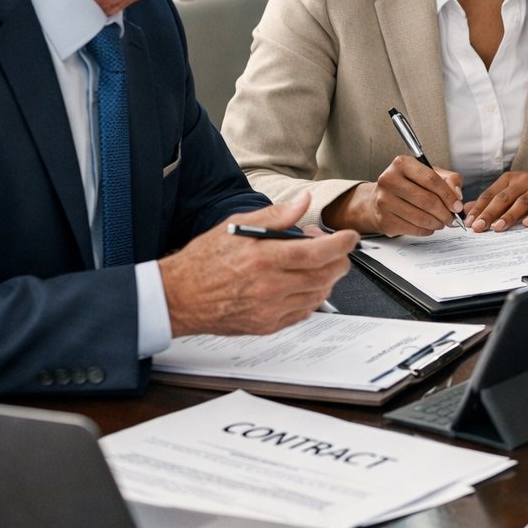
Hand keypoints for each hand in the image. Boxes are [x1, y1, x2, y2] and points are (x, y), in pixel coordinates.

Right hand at [160, 194, 359, 337]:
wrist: (177, 297)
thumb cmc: (202, 261)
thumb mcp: (236, 227)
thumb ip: (276, 216)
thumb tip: (303, 202)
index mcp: (263, 258)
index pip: (318, 252)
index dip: (341, 244)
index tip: (350, 237)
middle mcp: (270, 286)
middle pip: (325, 275)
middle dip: (339, 260)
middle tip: (333, 250)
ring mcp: (269, 309)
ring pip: (319, 295)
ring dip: (326, 278)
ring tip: (313, 265)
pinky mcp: (267, 325)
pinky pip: (303, 312)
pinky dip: (310, 297)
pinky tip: (300, 284)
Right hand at [320, 155, 462, 235]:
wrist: (379, 199)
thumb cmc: (409, 185)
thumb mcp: (430, 173)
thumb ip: (449, 179)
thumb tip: (457, 195)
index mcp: (402, 164)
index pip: (431, 179)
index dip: (448, 195)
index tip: (457, 206)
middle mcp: (389, 180)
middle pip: (427, 200)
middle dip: (445, 213)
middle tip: (452, 218)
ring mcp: (384, 201)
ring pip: (421, 217)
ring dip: (437, 223)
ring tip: (442, 222)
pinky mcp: (384, 219)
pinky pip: (412, 229)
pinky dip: (426, 230)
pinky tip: (429, 226)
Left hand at [464, 167, 527, 231]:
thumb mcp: (511, 190)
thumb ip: (491, 200)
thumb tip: (468, 210)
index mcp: (510, 179)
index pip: (491, 194)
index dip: (479, 208)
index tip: (470, 222)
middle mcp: (524, 181)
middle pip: (504, 198)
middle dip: (490, 213)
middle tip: (479, 227)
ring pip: (523, 202)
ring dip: (509, 215)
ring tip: (498, 227)